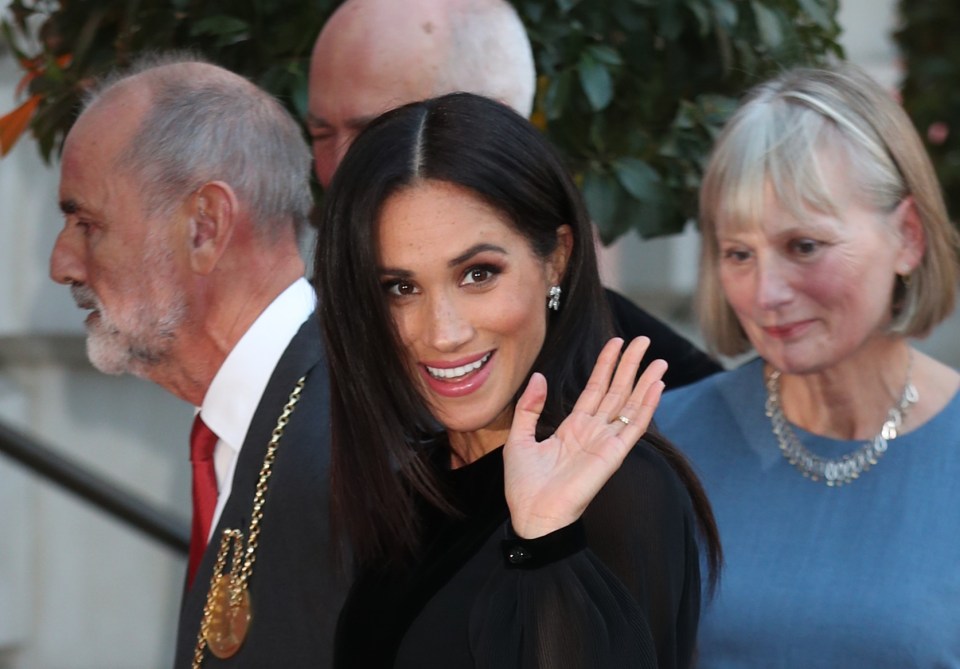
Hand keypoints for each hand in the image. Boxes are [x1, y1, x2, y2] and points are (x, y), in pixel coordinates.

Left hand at [504, 337, 666, 538]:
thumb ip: (530, 408)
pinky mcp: (612, 455)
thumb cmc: (524, 486)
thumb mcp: (519, 438)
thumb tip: (540, 377)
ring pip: (629, 405)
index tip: (616, 343)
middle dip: (630, 366)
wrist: (532, 515)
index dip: (605, 366)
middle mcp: (593, 432)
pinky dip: (646, 406)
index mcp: (573, 428)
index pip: (594, 390)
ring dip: (644, 382)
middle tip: (643, 341)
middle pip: (616, 392)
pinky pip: (633, 427)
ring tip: (659, 360)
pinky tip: (656, 387)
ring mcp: (605, 443)